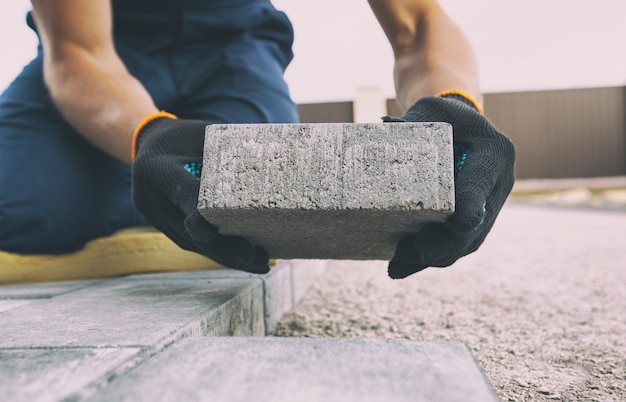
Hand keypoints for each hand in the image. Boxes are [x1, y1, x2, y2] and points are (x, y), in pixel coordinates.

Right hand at [131, 115, 269, 273]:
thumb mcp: (205, 134)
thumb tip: (276, 159)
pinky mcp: (167, 228)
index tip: (219, 231)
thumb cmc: (186, 136)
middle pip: (189, 231)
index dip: (201, 215)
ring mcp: (157, 218)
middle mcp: (153, 199)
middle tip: (253, 256)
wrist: (148, 146)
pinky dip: (219, 253)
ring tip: (261, 263)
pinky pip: (193, 244)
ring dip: (226, 257)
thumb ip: (230, 151)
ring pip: (193, 244)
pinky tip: (246, 261)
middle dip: (222, 247)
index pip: (183, 195)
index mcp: (159, 169)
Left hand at [383, 94, 515, 278]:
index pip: (482, 183)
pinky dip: (433, 257)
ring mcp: (490, 205)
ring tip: (399, 266)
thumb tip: (381, 131)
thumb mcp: (429, 112)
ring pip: (467, 242)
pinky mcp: (477, 220)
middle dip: (445, 244)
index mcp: (493, 152)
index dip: (472, 206)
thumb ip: (410, 125)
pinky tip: (405, 265)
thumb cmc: (443, 117)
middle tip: (411, 254)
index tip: (458, 224)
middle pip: (476, 225)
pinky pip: (458, 244)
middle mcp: (499, 183)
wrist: (461, 127)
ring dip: (435, 258)